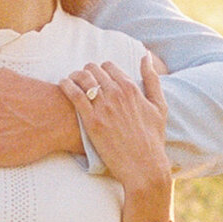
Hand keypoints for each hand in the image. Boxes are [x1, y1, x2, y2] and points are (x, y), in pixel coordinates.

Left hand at [61, 52, 171, 221]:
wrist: (144, 166)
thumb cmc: (153, 138)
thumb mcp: (159, 106)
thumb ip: (152, 79)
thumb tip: (145, 55)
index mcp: (131, 88)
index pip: (109, 66)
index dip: (101, 70)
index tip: (97, 77)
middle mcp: (117, 94)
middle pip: (93, 69)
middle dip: (87, 72)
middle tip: (82, 80)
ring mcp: (104, 107)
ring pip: (82, 78)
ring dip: (74, 76)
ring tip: (70, 81)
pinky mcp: (91, 121)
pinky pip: (74, 94)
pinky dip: (66, 85)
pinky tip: (63, 85)